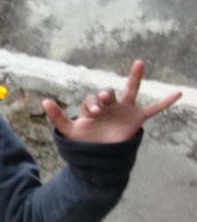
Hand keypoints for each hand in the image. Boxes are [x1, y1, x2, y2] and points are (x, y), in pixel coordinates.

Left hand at [43, 60, 180, 143]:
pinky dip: (165, 102)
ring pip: (131, 91)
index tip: (94, 113)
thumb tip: (43, 101)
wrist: (100, 158)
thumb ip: (58, 118)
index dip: (93, 104)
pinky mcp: (137, 120)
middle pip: (108, 92)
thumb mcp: (69, 131)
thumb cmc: (84, 143)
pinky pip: (154, 109)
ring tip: (138, 64)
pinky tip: (178, 93)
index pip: (92, 100)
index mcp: (93, 108)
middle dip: (105, 95)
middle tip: (104, 100)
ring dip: (134, 78)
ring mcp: (124, 111)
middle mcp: (109, 106)